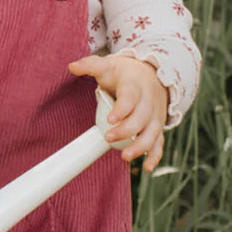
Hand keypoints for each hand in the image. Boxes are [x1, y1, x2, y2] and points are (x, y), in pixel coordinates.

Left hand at [67, 54, 168, 170]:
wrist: (153, 74)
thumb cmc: (126, 73)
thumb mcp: (109, 64)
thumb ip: (91, 65)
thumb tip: (72, 66)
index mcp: (135, 86)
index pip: (130, 98)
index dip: (122, 109)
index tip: (110, 119)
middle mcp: (149, 102)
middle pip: (141, 118)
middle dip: (126, 130)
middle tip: (108, 138)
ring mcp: (155, 116)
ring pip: (152, 133)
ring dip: (141, 146)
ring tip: (125, 157)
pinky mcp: (157, 127)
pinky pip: (159, 142)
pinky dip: (155, 155)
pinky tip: (146, 167)